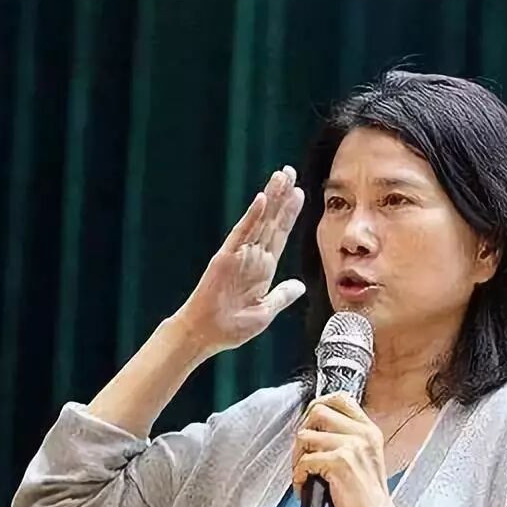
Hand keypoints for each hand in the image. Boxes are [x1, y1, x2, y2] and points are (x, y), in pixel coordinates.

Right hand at [175, 166, 305, 356]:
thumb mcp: (265, 311)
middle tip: (290, 172)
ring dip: (271, 198)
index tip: (300, 193)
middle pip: (271, 221)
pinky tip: (262, 200)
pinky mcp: (226, 257)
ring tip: (281, 176)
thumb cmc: (231, 327)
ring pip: (259, 221)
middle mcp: (253, 257)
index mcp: (263, 269)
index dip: (290, 214)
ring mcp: (239, 255)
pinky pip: (242, 234)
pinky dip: (252, 217)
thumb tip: (299, 286)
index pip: (279, 234)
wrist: (206, 334)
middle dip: (282, 197)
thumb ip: (282, 296)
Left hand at [291, 391, 407, 506]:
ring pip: (305, 435)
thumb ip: (346, 440)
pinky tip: (305, 488)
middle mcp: (362, 433)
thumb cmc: (366, 499)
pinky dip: (298, 476)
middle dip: (302, 432)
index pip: (340, 398)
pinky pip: (304, 461)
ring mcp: (351, 446)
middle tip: (302, 455)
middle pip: (317, 411)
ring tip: (304, 475)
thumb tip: (313, 430)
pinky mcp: (339, 463)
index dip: (318, 406)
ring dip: (297, 457)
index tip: (310, 425)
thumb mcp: (363, 458)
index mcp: (369, 430)